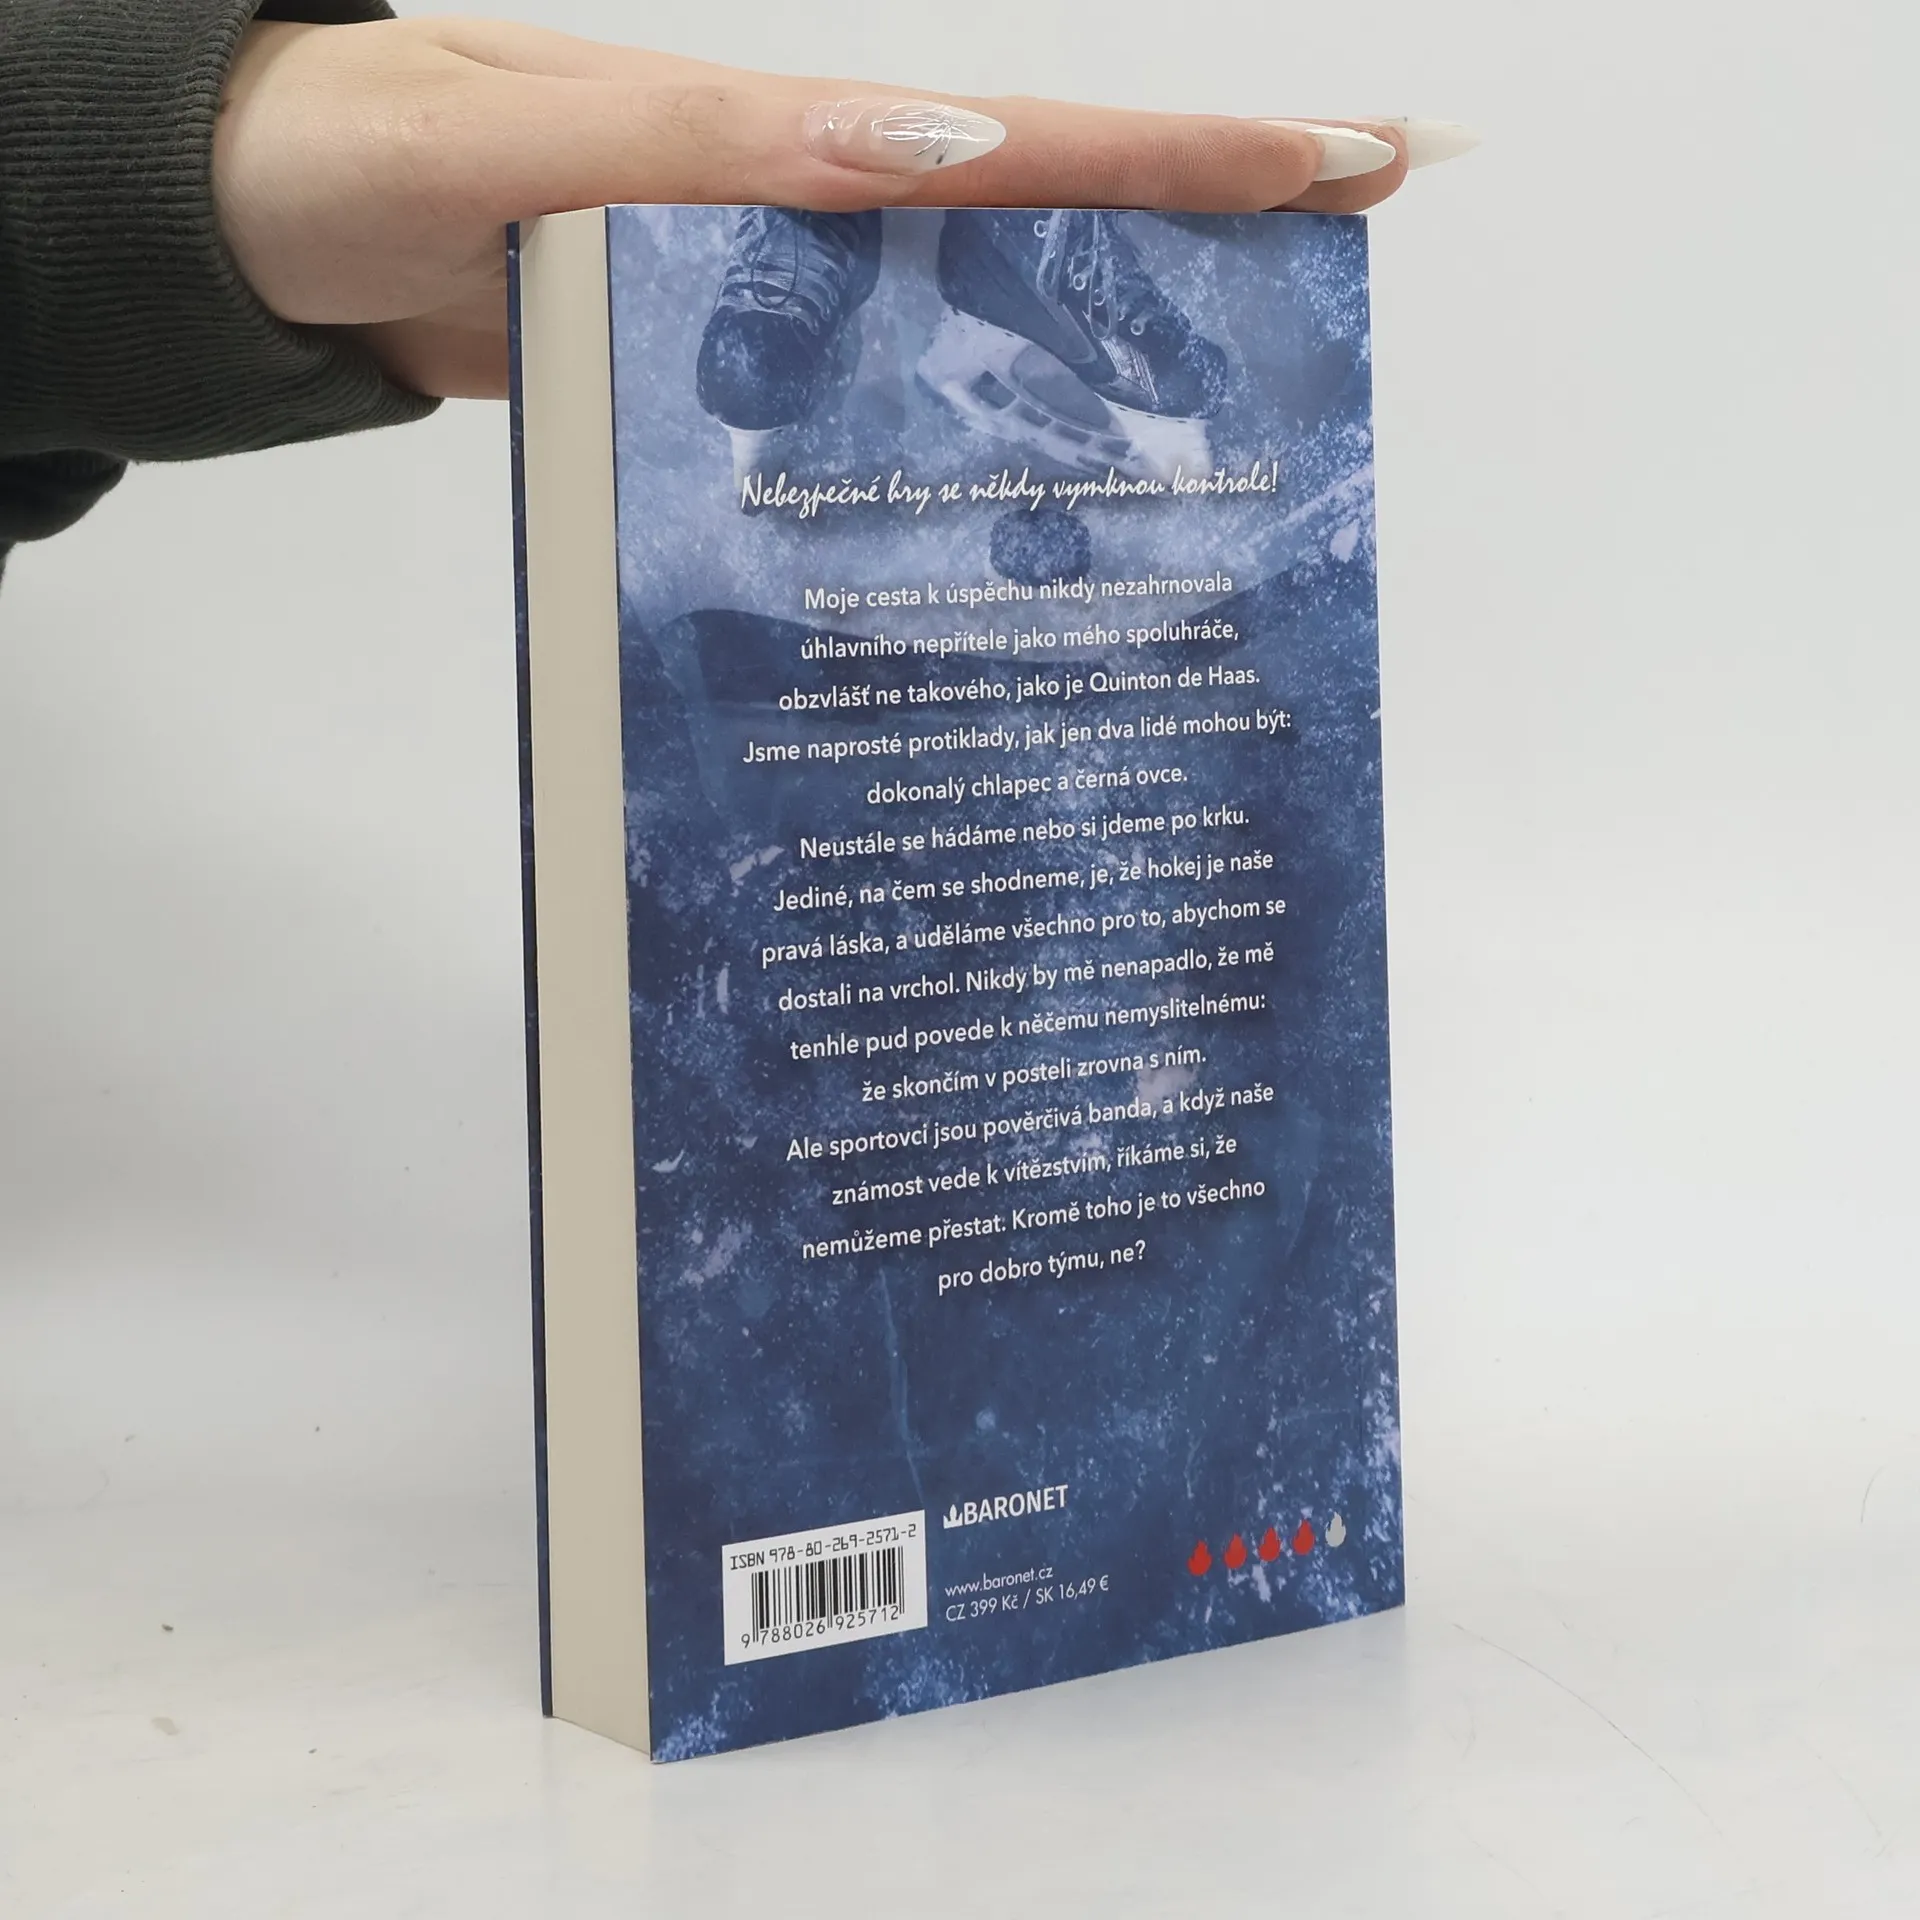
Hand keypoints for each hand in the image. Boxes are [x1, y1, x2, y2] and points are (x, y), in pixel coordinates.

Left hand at [215, 17, 1418, 400]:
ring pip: (981, 322)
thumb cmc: (357, 162)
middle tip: (1362, 251)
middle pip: (1048, 222)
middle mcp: (811, 217)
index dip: (1197, 152)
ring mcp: (779, 305)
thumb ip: (702, 147)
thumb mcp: (518, 135)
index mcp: (789, 143)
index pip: (1033, 141)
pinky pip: (879, 406)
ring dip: (1118, 346)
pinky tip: (1030, 492)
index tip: (1353, 153)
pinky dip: (971, 436)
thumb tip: (917, 150)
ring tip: (1252, 396)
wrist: (270, 239)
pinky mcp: (734, 381)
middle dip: (1213, 228)